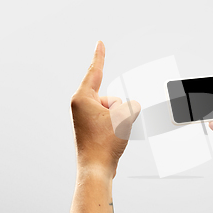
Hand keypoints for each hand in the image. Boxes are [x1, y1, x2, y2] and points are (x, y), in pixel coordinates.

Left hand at [70, 41, 140, 175]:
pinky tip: (113, 138)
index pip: (95, 72)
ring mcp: (85, 118)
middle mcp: (81, 106)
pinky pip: (111, 120)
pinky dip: (116, 127)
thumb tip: (129, 108)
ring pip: (113, 109)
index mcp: (82, 98)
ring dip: (119, 120)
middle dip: (119, 109)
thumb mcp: (124, 118)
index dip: (100, 56)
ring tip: (112, 135)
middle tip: (114, 127)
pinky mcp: (91, 128)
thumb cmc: (103, 145)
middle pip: (111, 97)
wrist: (96, 169)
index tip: (100, 43)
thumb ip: (131, 105)